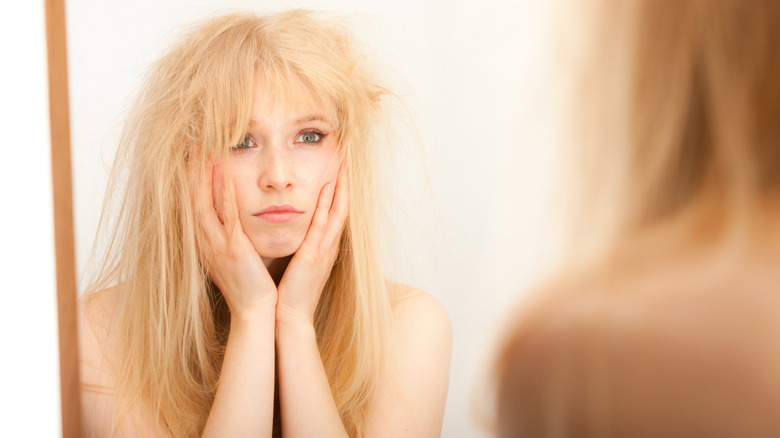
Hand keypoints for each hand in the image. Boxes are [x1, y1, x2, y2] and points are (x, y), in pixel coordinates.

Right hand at [189, 151, 276, 317]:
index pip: (194, 205)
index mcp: (205, 244)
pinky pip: (227, 216)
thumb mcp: (233, 258)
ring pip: (205, 203)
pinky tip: (225, 174)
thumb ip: (228, 238)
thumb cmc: (248, 285)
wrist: (254, 310)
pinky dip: (224, 193)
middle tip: (192, 147)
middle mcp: (205, 242)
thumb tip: (230, 224)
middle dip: (192, 173)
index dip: (191, 182)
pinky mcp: (233, 248)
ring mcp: (217, 245)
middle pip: (193, 200)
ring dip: (204, 176)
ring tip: (204, 151)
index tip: (191, 159)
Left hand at [276, 166, 348, 325]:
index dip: (341, 189)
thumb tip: (298, 230)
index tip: (340, 167)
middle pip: (343, 206)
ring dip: (342, 187)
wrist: (290, 317)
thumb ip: (302, 245)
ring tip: (344, 164)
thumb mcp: (300, 263)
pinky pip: (323, 225)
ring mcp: (325, 249)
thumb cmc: (291, 292)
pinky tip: (328, 188)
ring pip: (338, 211)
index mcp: (325, 246)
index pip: (337, 211)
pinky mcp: (314, 255)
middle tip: (348, 157)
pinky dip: (327, 205)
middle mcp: (330, 244)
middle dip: (346, 182)